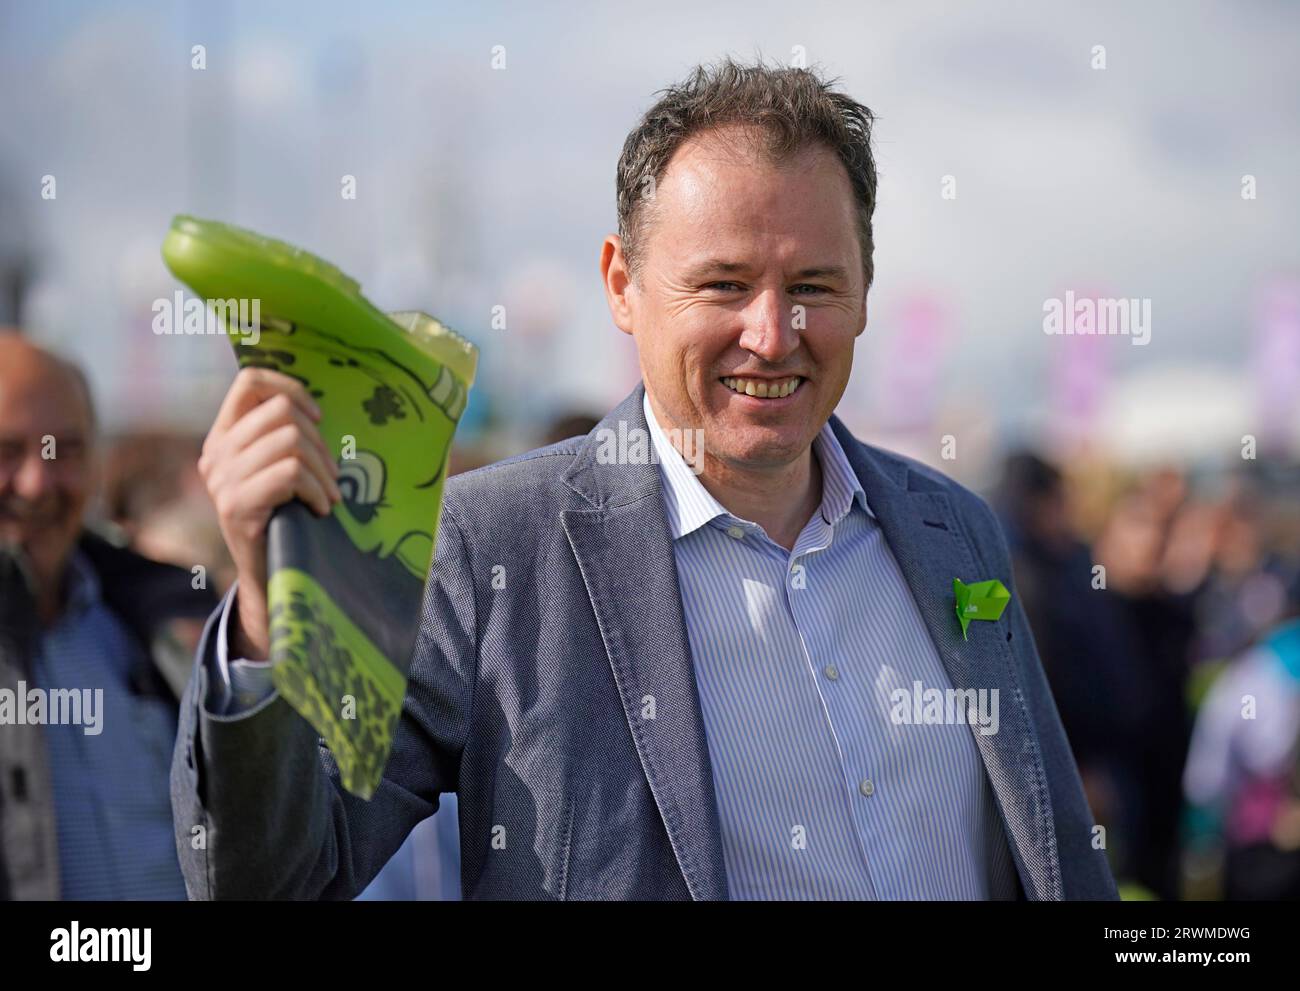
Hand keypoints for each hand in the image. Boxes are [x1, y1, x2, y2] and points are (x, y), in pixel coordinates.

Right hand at [198, 367, 341, 658]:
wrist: (271, 575)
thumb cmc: (285, 516)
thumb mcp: (277, 469)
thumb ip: (282, 436)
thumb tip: (313, 409)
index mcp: (223, 437)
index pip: (250, 382)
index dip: (290, 388)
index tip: (316, 416)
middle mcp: (215, 454)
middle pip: (280, 412)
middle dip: (319, 441)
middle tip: (331, 474)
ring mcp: (222, 481)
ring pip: (290, 442)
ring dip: (323, 471)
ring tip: (330, 495)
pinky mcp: (236, 506)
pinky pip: (290, 474)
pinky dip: (317, 489)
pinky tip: (321, 509)